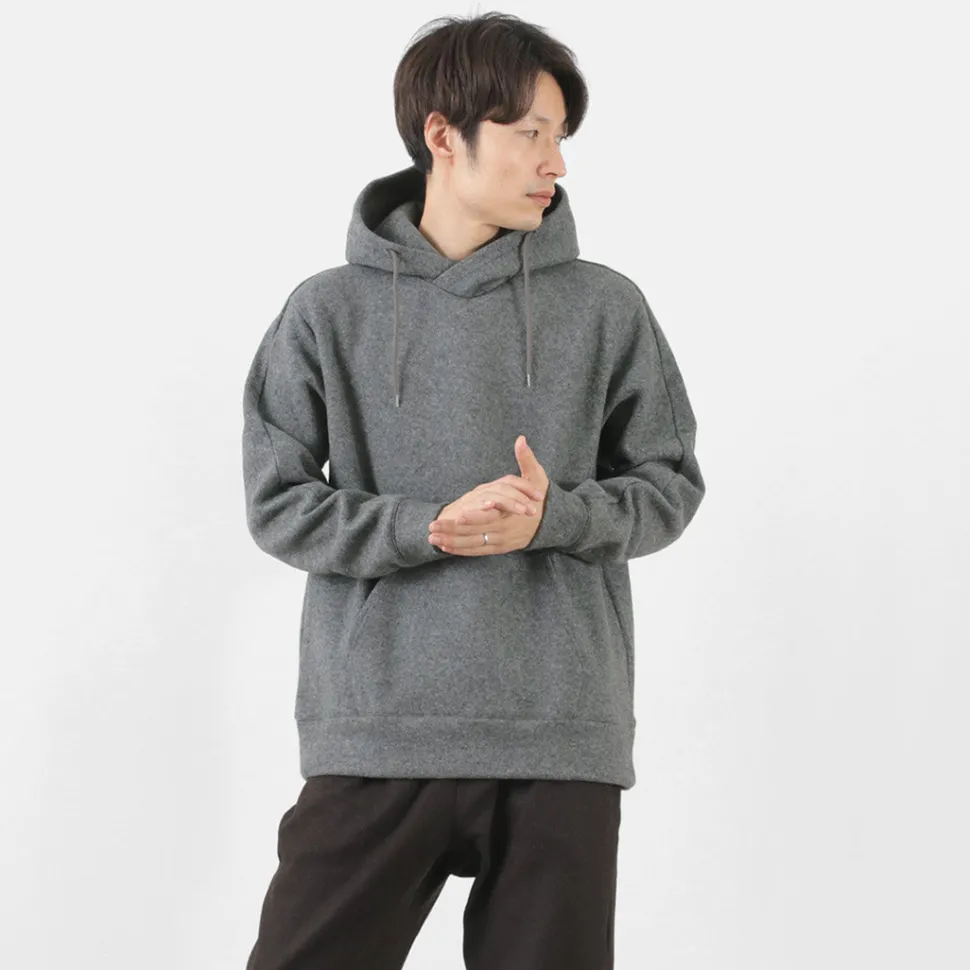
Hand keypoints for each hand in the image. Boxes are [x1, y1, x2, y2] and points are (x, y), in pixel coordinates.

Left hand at [429, 435, 548, 555]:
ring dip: (452, 542)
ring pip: (473, 544)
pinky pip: (477, 551)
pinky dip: (461, 550)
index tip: (458, 514)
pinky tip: (444, 546)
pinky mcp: (498, 548)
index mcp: (512, 514)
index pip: (491, 517)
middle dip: (453, 531)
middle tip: (432, 526)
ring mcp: (501, 541)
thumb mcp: (537, 477)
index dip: (475, 517)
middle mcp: (505, 530)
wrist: (552, 523)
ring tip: (432, 538)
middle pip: (476, 533)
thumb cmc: (541, 497)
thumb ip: (527, 459)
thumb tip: (521, 440)